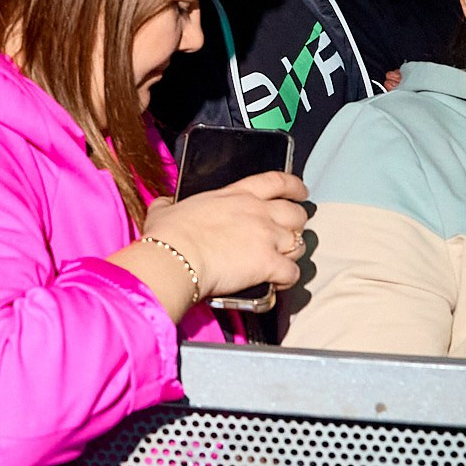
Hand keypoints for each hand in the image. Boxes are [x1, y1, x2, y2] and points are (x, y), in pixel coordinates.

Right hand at [141, 171, 311, 299]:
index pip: (277, 181)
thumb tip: (165, 205)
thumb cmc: (168, 234)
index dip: (294, 186)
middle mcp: (258, 212)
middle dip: (296, 224)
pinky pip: (292, 273)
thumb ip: (171, 204)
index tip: (300, 192)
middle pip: (296, 214)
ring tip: (282, 261)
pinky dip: (287, 280)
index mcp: (237, 194)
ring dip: (293, 254)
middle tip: (290, 233)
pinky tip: (276, 283)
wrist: (175, 257)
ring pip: (300, 244)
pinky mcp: (269, 264)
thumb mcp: (166, 209)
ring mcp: (266, 237)